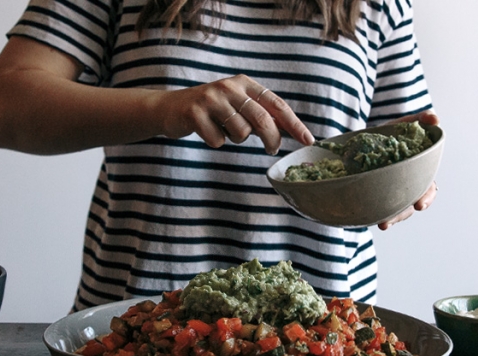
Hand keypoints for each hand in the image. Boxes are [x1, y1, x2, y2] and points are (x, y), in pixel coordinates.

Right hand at [156, 74, 314, 154]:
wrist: (169, 108)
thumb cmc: (211, 111)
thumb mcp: (237, 106)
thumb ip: (261, 116)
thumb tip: (291, 132)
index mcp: (244, 83)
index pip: (276, 104)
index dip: (294, 123)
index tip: (308, 140)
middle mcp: (229, 87)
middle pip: (262, 119)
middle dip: (272, 139)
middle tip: (272, 150)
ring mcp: (211, 99)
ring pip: (240, 132)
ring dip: (236, 139)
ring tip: (224, 130)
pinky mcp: (194, 113)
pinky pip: (218, 140)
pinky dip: (216, 141)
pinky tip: (206, 131)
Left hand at [377, 110, 439, 230]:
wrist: (368, 138)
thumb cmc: (393, 132)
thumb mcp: (406, 123)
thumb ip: (422, 119)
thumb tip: (435, 119)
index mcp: (419, 173)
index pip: (428, 189)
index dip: (426, 198)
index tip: (418, 205)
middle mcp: (407, 186)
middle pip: (409, 205)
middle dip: (402, 214)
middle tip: (389, 222)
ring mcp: (392, 192)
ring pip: (395, 210)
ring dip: (391, 218)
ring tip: (383, 224)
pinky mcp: (376, 194)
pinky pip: (379, 208)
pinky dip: (377, 214)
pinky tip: (372, 220)